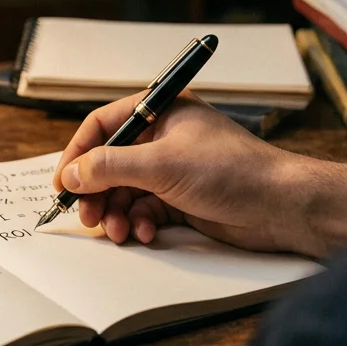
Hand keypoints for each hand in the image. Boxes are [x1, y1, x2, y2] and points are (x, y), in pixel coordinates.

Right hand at [53, 92, 346, 258]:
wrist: (282, 206)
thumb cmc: (231, 171)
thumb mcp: (162, 165)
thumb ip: (111, 167)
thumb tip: (73, 173)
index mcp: (162, 112)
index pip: (105, 125)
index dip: (80, 152)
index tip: (64, 181)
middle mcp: (165, 138)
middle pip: (112, 162)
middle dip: (98, 191)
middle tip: (87, 216)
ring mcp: (175, 169)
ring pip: (127, 190)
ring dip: (117, 212)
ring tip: (118, 231)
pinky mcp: (184, 199)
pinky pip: (147, 210)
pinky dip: (140, 223)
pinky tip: (146, 234)